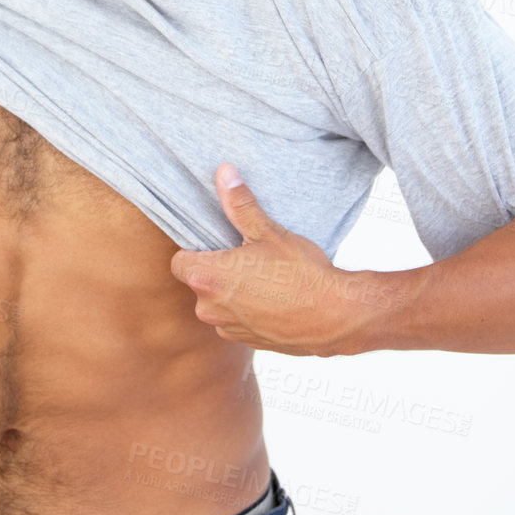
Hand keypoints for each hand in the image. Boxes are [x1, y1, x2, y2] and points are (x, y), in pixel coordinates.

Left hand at [169, 164, 359, 356]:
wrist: (336, 317)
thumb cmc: (301, 273)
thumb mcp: (268, 232)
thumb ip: (240, 204)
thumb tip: (224, 172)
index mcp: (207, 278)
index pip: (178, 262)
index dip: (195, 251)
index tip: (217, 244)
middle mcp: (209, 308)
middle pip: (199, 282)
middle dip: (216, 270)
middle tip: (246, 257)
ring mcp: (228, 328)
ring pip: (218, 303)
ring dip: (232, 292)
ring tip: (263, 278)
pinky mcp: (247, 341)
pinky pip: (237, 320)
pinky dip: (248, 310)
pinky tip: (273, 298)